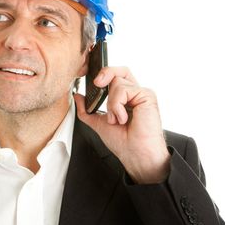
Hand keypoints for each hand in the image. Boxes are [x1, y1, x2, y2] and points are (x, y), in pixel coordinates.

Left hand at [74, 66, 170, 183]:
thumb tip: (77, 96)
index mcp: (126, 98)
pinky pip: (124, 89)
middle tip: (96, 84)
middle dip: (105, 73)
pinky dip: (117, 105)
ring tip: (116, 119)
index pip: (115, 76)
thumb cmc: (123, 143)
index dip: (104, 74)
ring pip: (117, 81)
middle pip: (119, 70)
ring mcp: (141, 93)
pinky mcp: (147, 95)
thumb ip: (87, 110)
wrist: (135, 154)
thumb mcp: (98, 123)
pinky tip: (123, 119)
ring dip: (111, 103)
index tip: (92, 83)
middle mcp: (134, 93)